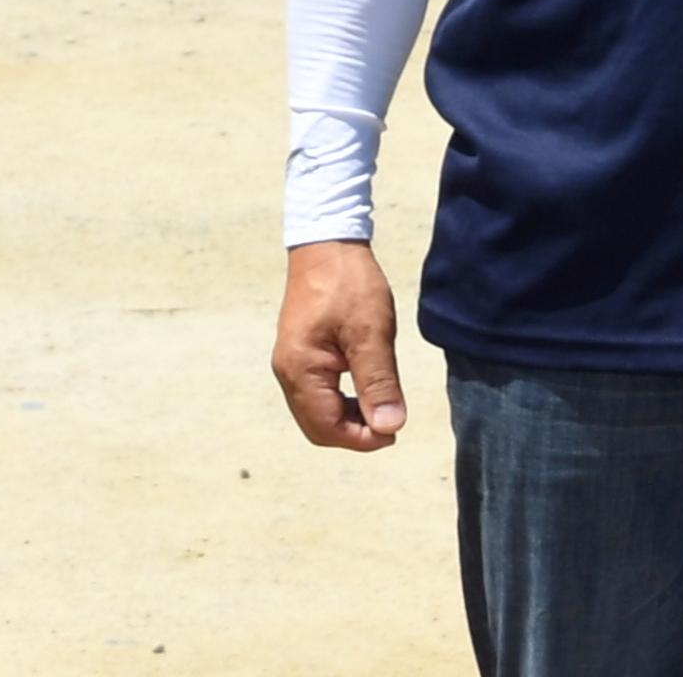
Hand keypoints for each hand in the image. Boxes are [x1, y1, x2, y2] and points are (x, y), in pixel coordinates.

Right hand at [271, 240, 408, 452]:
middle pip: (318, 427)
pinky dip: (339, 402)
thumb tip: (389, 428)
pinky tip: (364, 388)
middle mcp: (287, 371)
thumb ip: (379, 384)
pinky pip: (314, 395)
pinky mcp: (297, 353)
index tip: (396, 429)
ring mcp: (289, 363)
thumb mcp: (372, 333)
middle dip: (355, 433)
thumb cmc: (349, 284)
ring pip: (315, 413)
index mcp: (301, 369)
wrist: (327, 243)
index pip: (328, 428)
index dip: (364, 439)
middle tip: (390, 420)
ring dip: (348, 419)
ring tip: (381, 403)